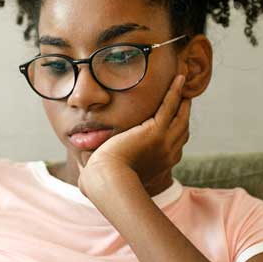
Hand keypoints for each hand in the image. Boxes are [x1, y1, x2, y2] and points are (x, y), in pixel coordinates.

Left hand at [81, 73, 190, 194]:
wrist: (106, 180)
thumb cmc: (99, 183)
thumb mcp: (104, 174)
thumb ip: (95, 167)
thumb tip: (79, 164)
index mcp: (159, 165)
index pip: (174, 146)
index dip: (176, 132)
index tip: (174, 121)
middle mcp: (167, 154)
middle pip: (181, 129)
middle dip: (183, 113)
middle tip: (184, 98)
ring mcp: (164, 142)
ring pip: (179, 116)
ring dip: (182, 99)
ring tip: (182, 83)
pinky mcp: (155, 131)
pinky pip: (170, 106)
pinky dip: (175, 91)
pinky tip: (178, 78)